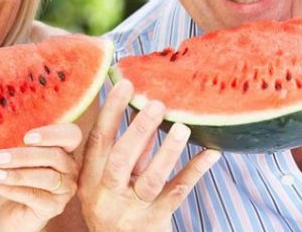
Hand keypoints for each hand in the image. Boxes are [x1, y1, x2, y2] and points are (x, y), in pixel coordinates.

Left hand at [0, 123, 81, 231]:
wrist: (11, 212)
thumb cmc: (13, 179)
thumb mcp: (13, 158)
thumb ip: (14, 144)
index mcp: (64, 149)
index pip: (71, 135)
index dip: (52, 134)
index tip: (27, 137)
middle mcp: (70, 167)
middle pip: (55, 156)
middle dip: (24, 156)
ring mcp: (65, 188)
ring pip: (46, 177)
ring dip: (17, 174)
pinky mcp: (56, 206)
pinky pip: (34, 196)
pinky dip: (11, 189)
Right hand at [78, 79, 220, 231]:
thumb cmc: (114, 207)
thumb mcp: (107, 180)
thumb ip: (123, 149)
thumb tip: (139, 106)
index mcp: (90, 178)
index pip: (98, 140)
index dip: (111, 111)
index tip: (126, 84)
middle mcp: (106, 194)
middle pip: (121, 159)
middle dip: (139, 130)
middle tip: (157, 104)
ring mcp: (131, 209)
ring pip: (150, 179)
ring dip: (167, 152)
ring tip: (183, 128)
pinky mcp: (155, 221)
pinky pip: (177, 193)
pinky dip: (194, 171)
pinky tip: (211, 154)